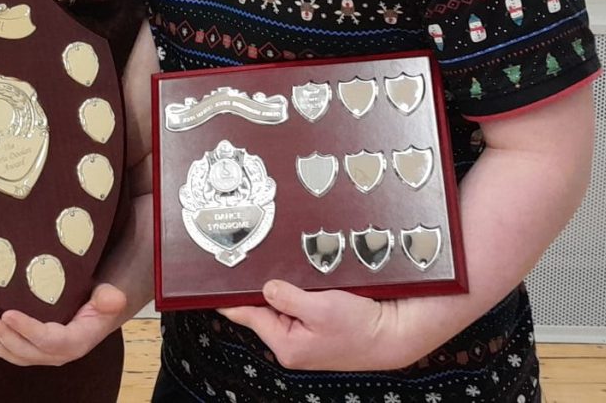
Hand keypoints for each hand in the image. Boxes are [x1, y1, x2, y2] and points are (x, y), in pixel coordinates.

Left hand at [0, 283, 126, 366]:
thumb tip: (113, 297)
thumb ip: (109, 298)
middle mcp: (59, 354)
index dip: (28, 329)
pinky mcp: (35, 350)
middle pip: (28, 352)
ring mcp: (45, 354)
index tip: (8, 314)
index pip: (49, 340)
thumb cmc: (101, 303)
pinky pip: (14, 353)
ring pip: (17, 356)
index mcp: (76, 342)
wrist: (99, 314)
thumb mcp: (108, 297)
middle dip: (5, 337)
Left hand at [219, 281, 412, 371]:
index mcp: (286, 345)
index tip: (212, 286)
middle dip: (261, 287)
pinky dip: (296, 292)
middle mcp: (290, 344)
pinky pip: (296, 307)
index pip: (248, 316)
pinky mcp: (315, 328)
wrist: (392, 334)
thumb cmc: (360, 327)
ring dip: (282, 288)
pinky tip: (302, 280)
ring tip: (285, 269)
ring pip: (280, 305)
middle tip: (253, 260)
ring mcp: (303, 338)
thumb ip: (288, 298)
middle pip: (263, 308)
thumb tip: (264, 288)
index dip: (230, 298)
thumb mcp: (320, 308)